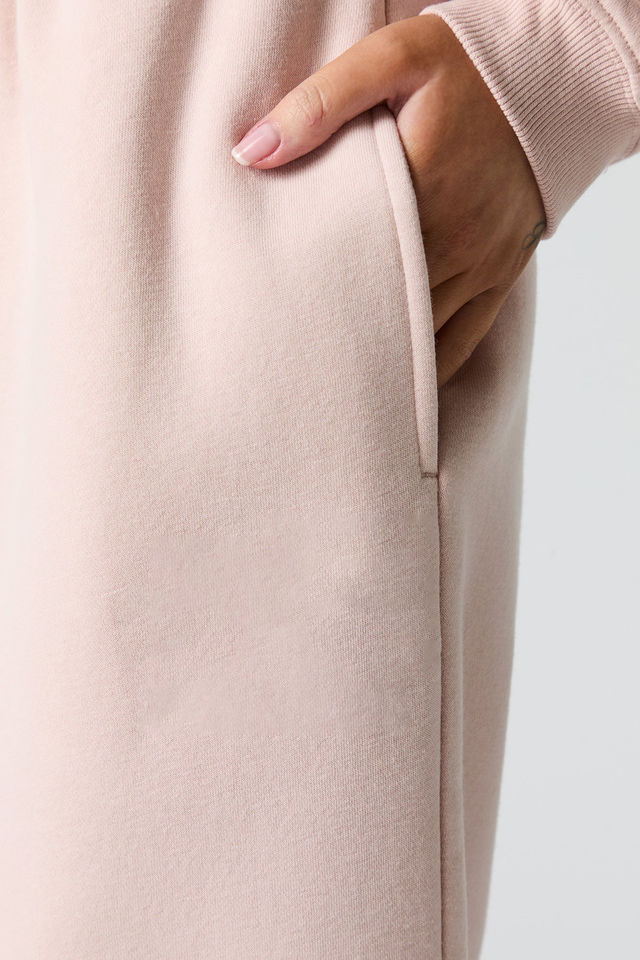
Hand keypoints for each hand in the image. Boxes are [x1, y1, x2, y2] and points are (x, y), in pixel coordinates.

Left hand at [231, 15, 545, 387]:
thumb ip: (320, 102)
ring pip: (421, 332)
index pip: (348, 262)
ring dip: (380, 357)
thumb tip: (252, 152)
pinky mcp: (501, 274)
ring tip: (335, 386)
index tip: (273, 326)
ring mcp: (481, 263)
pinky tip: (399, 388)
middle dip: (339, 336)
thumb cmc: (466, 68)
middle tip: (292, 372)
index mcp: (417, 190)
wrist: (550, 81)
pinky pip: (465, 337)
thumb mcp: (392, 59)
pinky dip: (431, 364)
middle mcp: (452, 239)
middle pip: (382, 305)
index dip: (310, 297)